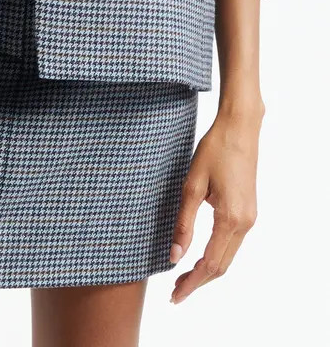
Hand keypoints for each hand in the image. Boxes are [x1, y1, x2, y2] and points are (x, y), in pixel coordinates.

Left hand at [168, 100, 264, 302]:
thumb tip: (174, 256)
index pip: (210, 264)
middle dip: (197, 282)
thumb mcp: (192, 185)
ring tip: (182, 279)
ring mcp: (250, 218)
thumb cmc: (214, 150)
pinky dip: (215, 256)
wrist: (240, 128)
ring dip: (206, 271)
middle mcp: (245, 223)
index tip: (174, 295)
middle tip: (174, 293)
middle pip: (221, 266)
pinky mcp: (248, 211)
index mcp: (230, 218)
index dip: (191, 282)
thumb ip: (183, 223)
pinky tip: (199, 257)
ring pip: (228, 257)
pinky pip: (232, 243)